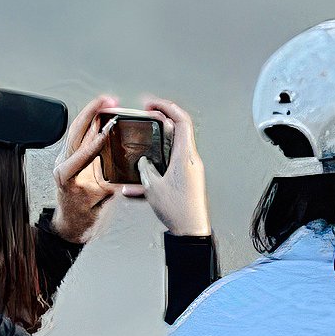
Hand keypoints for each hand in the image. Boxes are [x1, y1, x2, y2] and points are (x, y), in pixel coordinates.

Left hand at [51, 95, 124, 244]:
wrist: (72, 222)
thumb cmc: (83, 216)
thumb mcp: (100, 203)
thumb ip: (111, 186)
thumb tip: (128, 173)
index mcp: (66, 178)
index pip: (77, 157)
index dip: (91, 144)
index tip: (104, 133)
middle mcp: (63, 165)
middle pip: (74, 133)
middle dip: (91, 114)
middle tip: (108, 102)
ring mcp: (66, 158)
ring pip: (76, 131)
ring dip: (92, 114)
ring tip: (108, 102)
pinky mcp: (72, 156)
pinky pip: (81, 135)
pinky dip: (92, 123)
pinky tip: (102, 114)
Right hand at [138, 97, 209, 237]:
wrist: (192, 231)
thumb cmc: (179, 211)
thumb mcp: (153, 188)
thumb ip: (145, 170)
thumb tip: (143, 162)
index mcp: (185, 157)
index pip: (181, 121)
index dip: (167, 107)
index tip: (152, 104)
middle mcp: (191, 160)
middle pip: (178, 130)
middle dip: (161, 120)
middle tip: (146, 116)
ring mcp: (191, 169)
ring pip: (174, 146)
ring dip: (159, 141)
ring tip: (143, 144)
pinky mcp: (188, 179)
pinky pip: (172, 164)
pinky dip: (159, 164)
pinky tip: (142, 179)